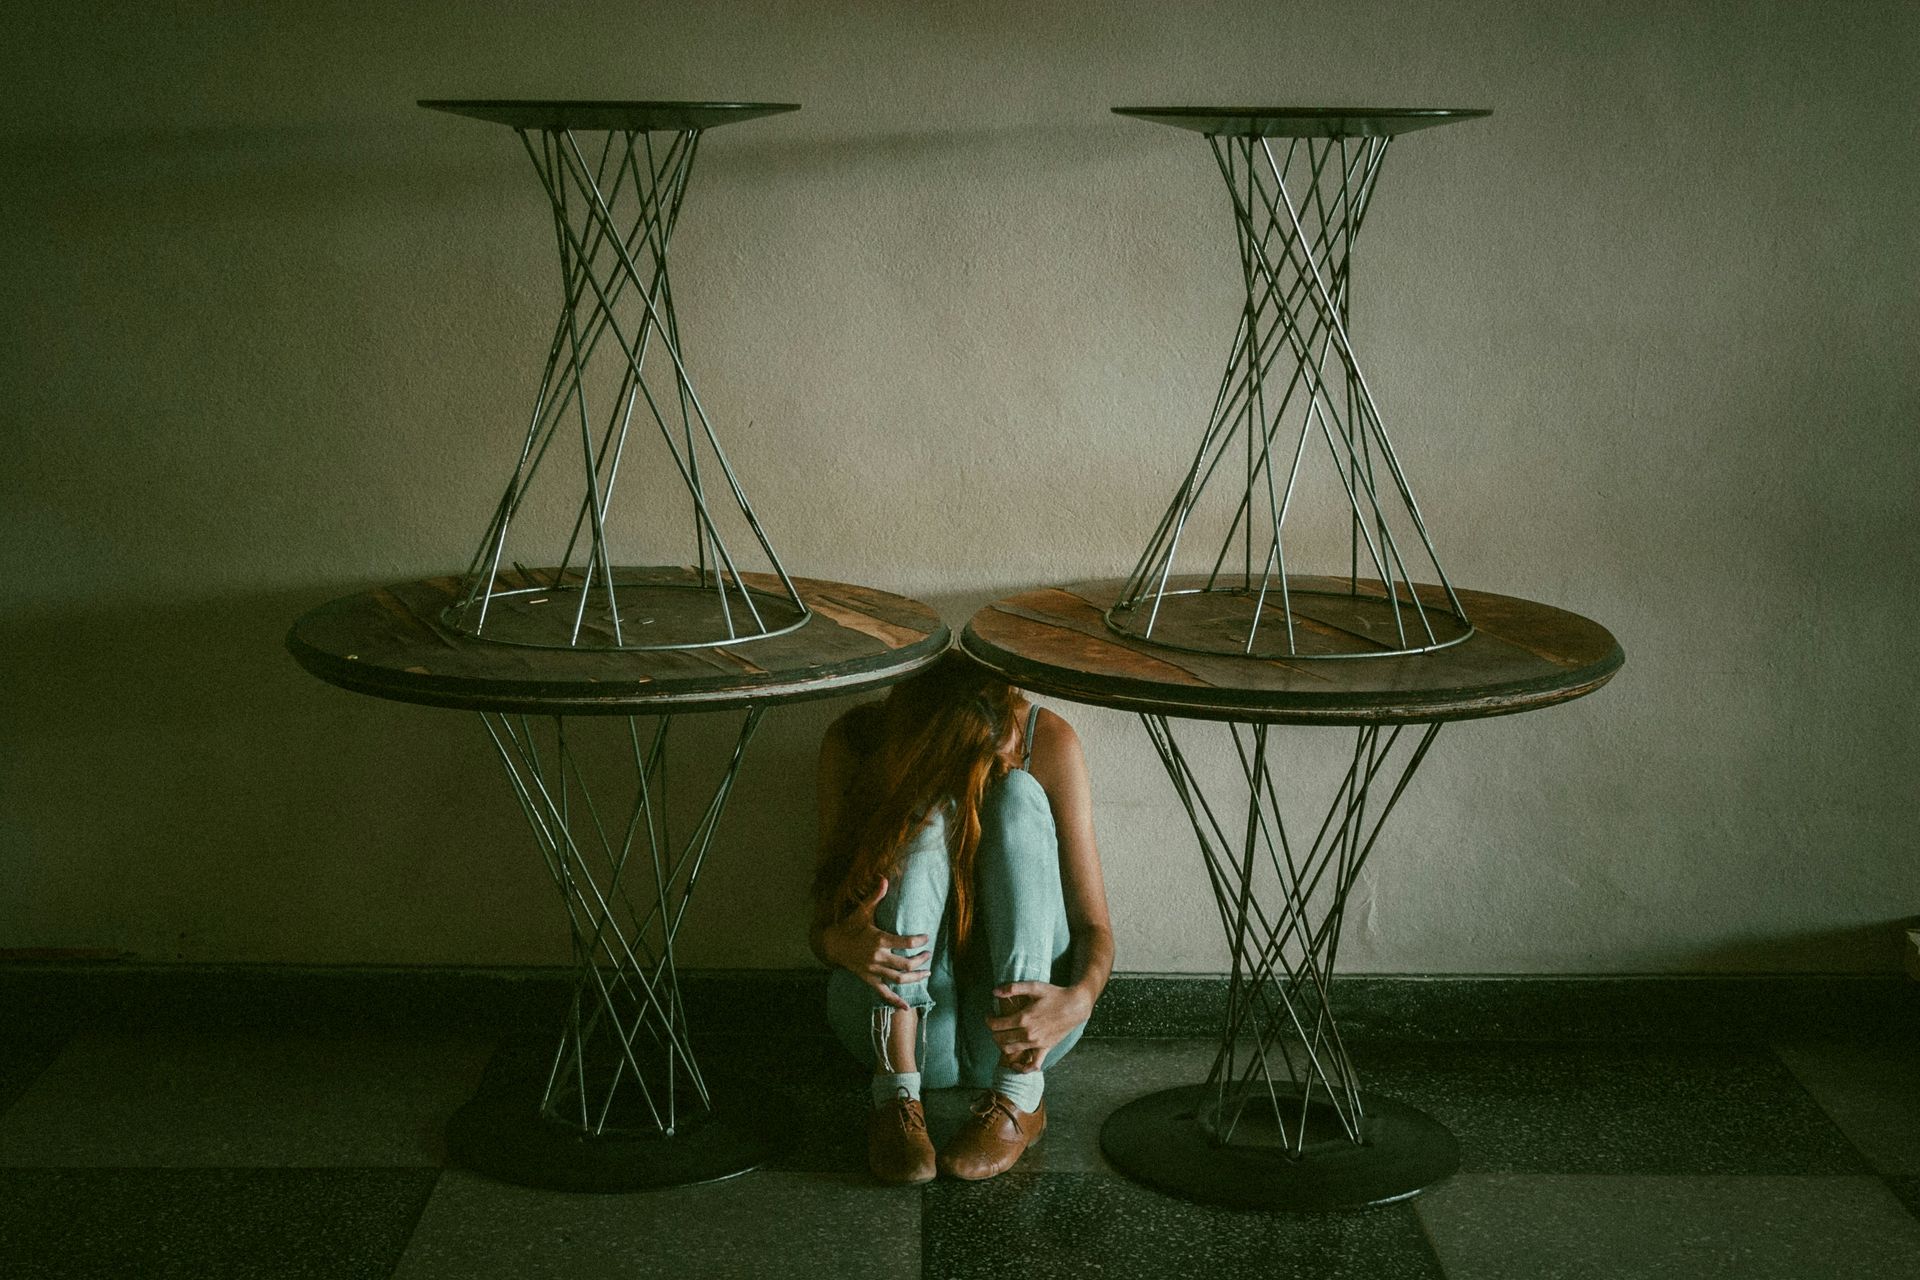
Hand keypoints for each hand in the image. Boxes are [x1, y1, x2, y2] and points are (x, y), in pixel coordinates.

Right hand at [821, 877, 929, 1010]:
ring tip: (927, 973)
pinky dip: (895, 1001)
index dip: (919, 940)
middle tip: (928, 955)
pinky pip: (884, 993)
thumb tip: (884, 878)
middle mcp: (878, 957)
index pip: (905, 942)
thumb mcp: (862, 911)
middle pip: (906, 963)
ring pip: (899, 978)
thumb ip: (875, 897)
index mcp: (879, 939)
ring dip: (915, 977)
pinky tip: (906, 1007)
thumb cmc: (848, 927)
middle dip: (921, 960)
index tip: (926, 938)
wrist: (830, 945)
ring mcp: (874, 971)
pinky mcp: (869, 980)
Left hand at [985, 981, 1091, 1071]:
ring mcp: (1036, 1043)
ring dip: (1002, 1045)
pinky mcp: (1045, 1049)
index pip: (996, 1025)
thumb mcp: (1034, 986)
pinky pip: (1032, 1065)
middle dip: (993, 1032)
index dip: (989, 1020)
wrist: (1075, 1006)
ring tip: (1003, 1037)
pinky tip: (1016, 1064)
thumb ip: (1013, 988)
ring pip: (1010, 1051)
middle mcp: (1028, 1033)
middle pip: (1000, 1039)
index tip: (989, 1016)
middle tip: (996, 1025)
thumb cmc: (1055, 994)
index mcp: (1023, 1018)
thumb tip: (994, 991)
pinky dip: (1022, 1068)